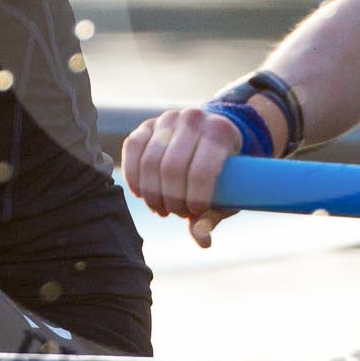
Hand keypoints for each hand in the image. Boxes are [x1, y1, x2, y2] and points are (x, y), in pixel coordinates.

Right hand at [121, 107, 242, 248]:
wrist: (212, 137)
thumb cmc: (223, 170)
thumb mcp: (228, 191)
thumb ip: (213, 215)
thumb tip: (203, 241)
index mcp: (220, 131)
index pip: (201, 170)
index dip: (195, 198)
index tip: (195, 212)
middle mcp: (193, 119)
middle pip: (171, 168)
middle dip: (171, 198)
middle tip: (176, 212)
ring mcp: (168, 119)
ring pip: (149, 161)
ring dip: (152, 193)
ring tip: (162, 208)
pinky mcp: (147, 125)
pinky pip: (131, 149)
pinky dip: (133, 176)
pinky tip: (142, 194)